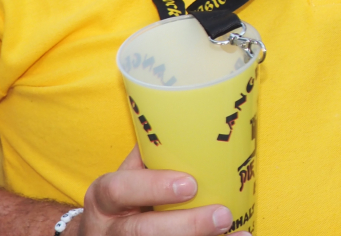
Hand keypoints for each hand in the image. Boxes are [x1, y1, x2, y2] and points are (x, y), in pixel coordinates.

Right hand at [77, 149, 238, 235]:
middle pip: (142, 232)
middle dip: (186, 226)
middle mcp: (109, 229)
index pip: (120, 191)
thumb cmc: (125, 196)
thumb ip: (151, 155)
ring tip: (237, 235)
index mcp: (103, 198)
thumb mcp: (127, 176)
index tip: (191, 184)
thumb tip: (193, 117)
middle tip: (223, 215)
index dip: (154, 187)